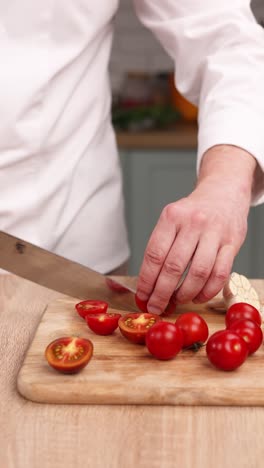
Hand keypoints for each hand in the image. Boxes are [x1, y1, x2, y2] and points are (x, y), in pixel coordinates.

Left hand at [136, 145, 256, 313]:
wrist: (223, 193)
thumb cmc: (192, 213)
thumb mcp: (171, 219)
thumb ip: (159, 247)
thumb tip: (143, 283)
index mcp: (172, 216)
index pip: (154, 254)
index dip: (147, 280)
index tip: (143, 296)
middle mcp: (193, 223)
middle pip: (174, 267)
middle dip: (162, 293)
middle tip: (156, 307)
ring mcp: (215, 233)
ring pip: (198, 273)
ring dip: (185, 294)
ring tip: (177, 301)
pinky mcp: (232, 243)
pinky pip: (220, 274)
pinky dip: (207, 291)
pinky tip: (197, 297)